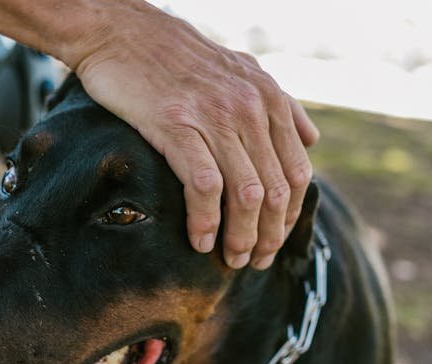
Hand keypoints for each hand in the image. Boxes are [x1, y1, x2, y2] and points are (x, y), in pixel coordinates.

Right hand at [67, 4, 318, 268]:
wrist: (121, 33)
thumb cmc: (174, 57)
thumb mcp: (241, 70)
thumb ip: (279, 104)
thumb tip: (311, 139)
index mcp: (268, 98)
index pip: (297, 172)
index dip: (289, 216)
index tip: (274, 243)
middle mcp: (249, 108)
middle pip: (275, 191)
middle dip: (268, 236)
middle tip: (254, 262)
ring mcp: (214, 117)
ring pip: (246, 195)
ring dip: (241, 237)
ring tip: (230, 259)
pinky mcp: (177, 126)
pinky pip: (205, 186)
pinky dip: (206, 221)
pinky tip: (199, 240)